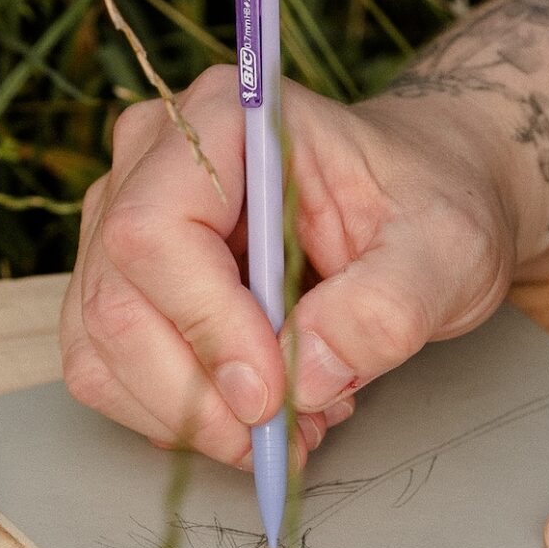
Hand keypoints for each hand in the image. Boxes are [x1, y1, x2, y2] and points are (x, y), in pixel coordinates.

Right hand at [61, 69, 522, 468]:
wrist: (420, 203)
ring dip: (191, 414)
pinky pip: (108, 371)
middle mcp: (151, 160)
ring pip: (102, 348)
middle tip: (291, 431)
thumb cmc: (430, 202)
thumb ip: (388, 306)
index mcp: (222, 116)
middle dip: (199, 394)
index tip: (275, 393)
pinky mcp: (122, 285)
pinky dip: (178, 415)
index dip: (206, 326)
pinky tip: (256, 410)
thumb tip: (307, 374)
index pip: (157, 231)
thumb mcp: (447, 248)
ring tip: (292, 419)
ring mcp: (119, 222)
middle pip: (117, 301)